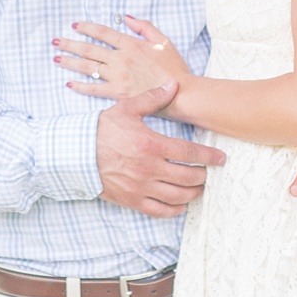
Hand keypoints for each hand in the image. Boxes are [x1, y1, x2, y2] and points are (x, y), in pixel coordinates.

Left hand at [55, 15, 188, 104]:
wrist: (180, 93)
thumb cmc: (174, 68)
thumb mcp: (162, 41)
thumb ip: (144, 27)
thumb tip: (126, 17)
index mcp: (131, 44)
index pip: (103, 32)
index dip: (87, 27)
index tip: (75, 25)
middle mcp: (121, 59)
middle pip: (90, 49)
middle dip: (70, 44)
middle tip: (56, 41)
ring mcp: (118, 76)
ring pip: (88, 67)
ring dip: (70, 62)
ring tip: (56, 58)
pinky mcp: (118, 93)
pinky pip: (94, 88)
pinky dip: (80, 86)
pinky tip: (69, 83)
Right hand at [97, 91, 224, 216]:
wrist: (76, 153)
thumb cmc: (101, 130)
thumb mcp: (127, 108)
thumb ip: (153, 98)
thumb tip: (173, 85)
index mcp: (151, 144)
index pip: (190, 153)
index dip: (210, 156)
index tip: (221, 158)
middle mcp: (149, 168)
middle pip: (188, 177)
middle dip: (203, 175)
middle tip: (208, 172)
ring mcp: (141, 187)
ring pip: (177, 196)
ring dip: (193, 193)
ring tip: (199, 188)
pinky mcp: (132, 200)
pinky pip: (159, 211)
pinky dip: (174, 210)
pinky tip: (180, 204)